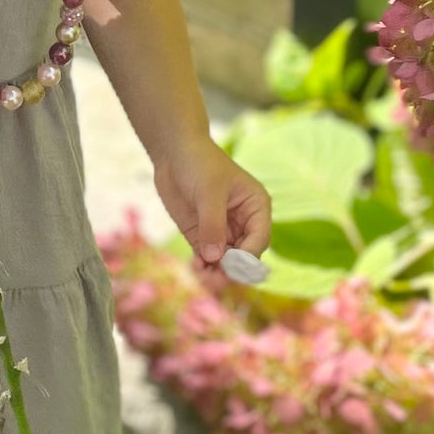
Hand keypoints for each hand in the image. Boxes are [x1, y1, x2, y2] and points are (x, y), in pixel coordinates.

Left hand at [152, 138, 271, 276]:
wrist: (174, 153)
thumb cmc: (199, 163)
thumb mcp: (208, 191)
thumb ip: (212, 225)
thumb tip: (215, 258)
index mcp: (256, 207)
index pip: (259, 239)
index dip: (247, 257)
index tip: (229, 265)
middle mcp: (244, 223)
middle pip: (244, 256)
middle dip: (231, 271)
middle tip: (214, 281)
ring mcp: (223, 231)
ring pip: (226, 262)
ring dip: (216, 273)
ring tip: (202, 278)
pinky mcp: (203, 236)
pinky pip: (208, 258)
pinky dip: (203, 267)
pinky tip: (195, 268)